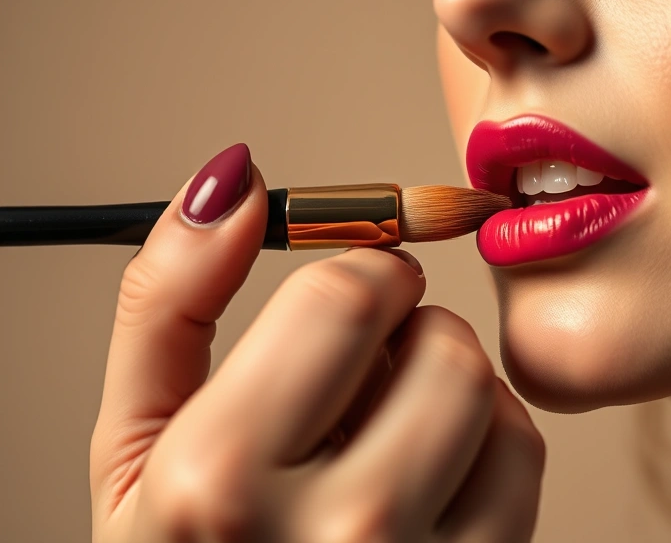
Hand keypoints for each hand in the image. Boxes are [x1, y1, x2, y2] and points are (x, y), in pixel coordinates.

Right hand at [89, 145, 544, 542]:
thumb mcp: (133, 441)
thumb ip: (166, 304)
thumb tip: (232, 178)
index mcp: (220, 481)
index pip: (348, 297)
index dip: (361, 269)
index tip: (355, 289)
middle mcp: (337, 535)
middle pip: (440, 345)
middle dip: (408, 325)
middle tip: (368, 361)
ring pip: (489, 394)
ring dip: (446, 376)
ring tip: (390, 415)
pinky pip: (523, 458)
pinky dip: (486, 433)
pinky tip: (432, 460)